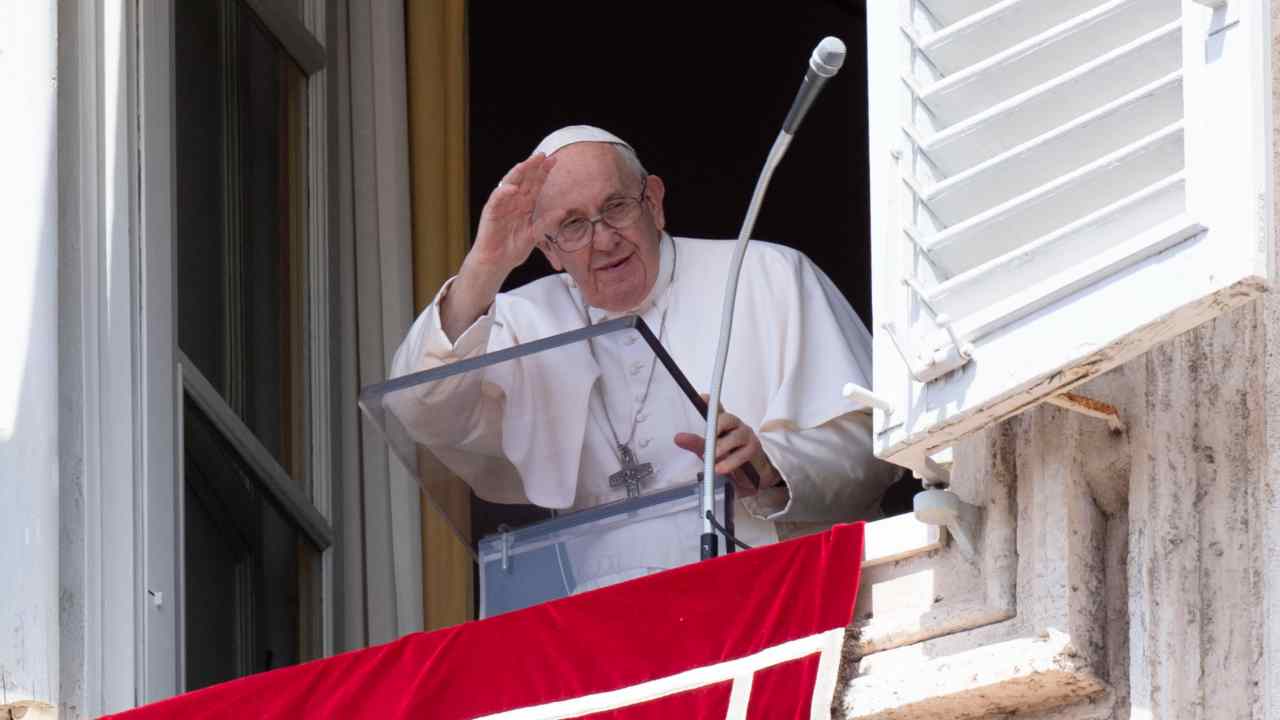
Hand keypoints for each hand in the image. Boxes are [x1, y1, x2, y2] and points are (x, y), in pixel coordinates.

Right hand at [467, 152, 557, 275]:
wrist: (496, 262)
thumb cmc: (512, 249)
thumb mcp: (534, 235)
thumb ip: (546, 223)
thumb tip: (563, 211)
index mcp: (524, 205)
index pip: (535, 184)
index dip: (543, 172)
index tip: (554, 160)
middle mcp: (513, 202)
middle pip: (524, 180)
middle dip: (533, 167)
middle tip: (543, 155)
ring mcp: (501, 206)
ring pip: (509, 184)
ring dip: (518, 173)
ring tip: (527, 163)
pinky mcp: (490, 213)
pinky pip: (497, 200)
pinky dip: (504, 193)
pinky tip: (513, 188)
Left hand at [674, 395, 782, 497]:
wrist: (750, 474)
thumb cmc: (727, 456)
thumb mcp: (709, 450)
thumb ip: (695, 443)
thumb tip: (678, 438)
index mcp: (722, 421)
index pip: (715, 408)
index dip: (709, 402)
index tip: (701, 398)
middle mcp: (734, 424)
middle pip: (727, 419)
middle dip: (716, 427)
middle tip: (706, 440)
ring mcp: (745, 435)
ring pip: (736, 436)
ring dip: (722, 447)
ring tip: (710, 458)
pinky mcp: (753, 448)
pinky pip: (742, 454)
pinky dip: (730, 462)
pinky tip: (720, 468)